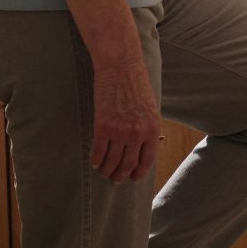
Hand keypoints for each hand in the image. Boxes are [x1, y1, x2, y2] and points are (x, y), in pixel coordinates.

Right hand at [90, 56, 160, 182]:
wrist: (121, 67)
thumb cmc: (136, 85)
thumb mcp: (150, 109)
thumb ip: (147, 129)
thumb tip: (141, 148)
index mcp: (152, 129)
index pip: (146, 160)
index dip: (138, 172)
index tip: (133, 178)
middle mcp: (137, 133)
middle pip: (128, 164)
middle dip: (121, 175)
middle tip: (115, 179)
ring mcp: (120, 131)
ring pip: (112, 161)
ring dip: (107, 170)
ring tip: (104, 172)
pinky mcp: (103, 125)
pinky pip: (98, 151)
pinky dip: (96, 160)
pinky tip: (94, 162)